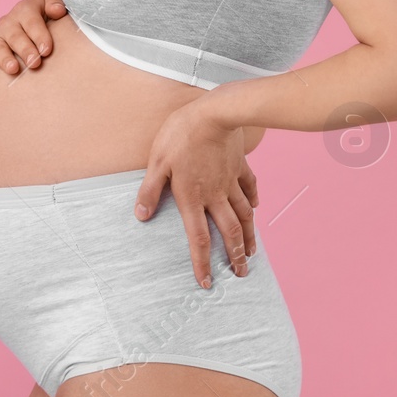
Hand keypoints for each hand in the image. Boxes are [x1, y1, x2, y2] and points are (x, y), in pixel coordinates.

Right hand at [0, 0, 67, 82]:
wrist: (28, 22)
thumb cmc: (44, 16)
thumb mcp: (50, 4)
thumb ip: (55, 4)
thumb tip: (58, 11)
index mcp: (24, 10)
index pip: (31, 21)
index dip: (39, 35)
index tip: (47, 50)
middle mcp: (7, 22)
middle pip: (15, 36)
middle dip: (25, 49)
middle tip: (35, 63)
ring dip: (4, 59)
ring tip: (13, 69)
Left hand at [135, 101, 257, 288]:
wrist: (214, 113)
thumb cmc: (181, 135)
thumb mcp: (158, 162)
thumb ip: (150, 190)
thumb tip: (141, 215)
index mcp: (192, 198)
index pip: (198, 239)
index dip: (202, 263)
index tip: (207, 283)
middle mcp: (216, 195)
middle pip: (229, 232)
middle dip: (235, 256)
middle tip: (241, 273)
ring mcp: (231, 182)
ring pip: (244, 215)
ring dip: (249, 236)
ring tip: (252, 252)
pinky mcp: (240, 166)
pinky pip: (250, 188)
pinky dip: (254, 201)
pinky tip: (256, 208)